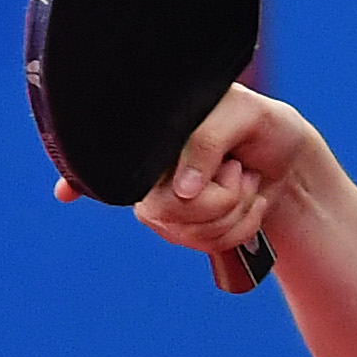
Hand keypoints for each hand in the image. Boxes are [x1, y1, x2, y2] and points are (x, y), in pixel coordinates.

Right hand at [76, 85, 311, 259]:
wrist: (291, 159)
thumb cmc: (261, 124)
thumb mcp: (242, 112)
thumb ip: (204, 142)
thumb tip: (180, 192)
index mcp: (152, 134)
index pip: (110, 160)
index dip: (80, 177)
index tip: (64, 192)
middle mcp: (148, 173)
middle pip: (163, 208)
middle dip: (218, 196)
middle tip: (234, 167)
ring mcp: (164, 206)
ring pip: (192, 230)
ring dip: (236, 206)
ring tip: (241, 177)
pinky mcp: (187, 231)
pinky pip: (211, 243)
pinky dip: (243, 224)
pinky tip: (247, 200)